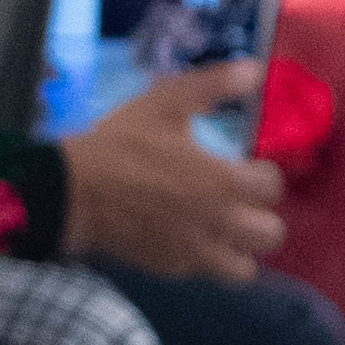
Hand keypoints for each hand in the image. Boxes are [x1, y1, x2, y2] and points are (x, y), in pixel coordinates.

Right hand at [59, 67, 286, 282]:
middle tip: (240, 201)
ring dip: (241, 248)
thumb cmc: (120, 144)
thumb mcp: (165, 103)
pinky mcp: (170, 267)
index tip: (246, 166)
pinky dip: (207, 260)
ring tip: (224, 229)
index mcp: (222, 182)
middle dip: (261, 215)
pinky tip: (191, 238)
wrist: (71, 190)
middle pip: (271, 234)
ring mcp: (195, 251)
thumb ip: (213, 86)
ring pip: (244, 268)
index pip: (273, 187)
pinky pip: (206, 274)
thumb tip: (254, 70)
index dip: (264, 174)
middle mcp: (218, 222)